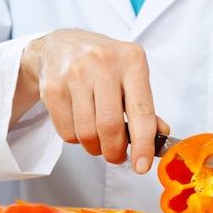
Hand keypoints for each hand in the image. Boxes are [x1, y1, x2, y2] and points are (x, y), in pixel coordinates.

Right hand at [13, 29, 166, 173]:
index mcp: (131, 60)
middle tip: (117, 156)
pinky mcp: (53, 88)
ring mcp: (75, 74)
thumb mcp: (131, 75)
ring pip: (86, 133)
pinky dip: (76, 139)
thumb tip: (159, 136)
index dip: (143, 143)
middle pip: (109, 126)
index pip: (141, 110)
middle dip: (114, 152)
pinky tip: (80, 124)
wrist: (60, 46)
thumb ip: (145, 106)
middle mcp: (103, 63)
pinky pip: (67, 132)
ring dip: (95, 148)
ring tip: (98, 139)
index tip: (142, 166)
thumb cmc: (103, 64)